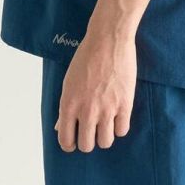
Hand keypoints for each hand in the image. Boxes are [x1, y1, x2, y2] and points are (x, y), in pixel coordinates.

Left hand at [53, 29, 136, 152]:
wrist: (108, 39)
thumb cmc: (86, 56)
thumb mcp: (69, 81)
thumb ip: (65, 106)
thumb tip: (59, 126)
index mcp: (68, 104)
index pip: (65, 140)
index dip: (69, 144)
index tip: (74, 141)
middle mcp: (86, 110)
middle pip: (87, 145)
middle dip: (88, 140)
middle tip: (91, 130)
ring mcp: (107, 109)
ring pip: (105, 142)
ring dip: (104, 135)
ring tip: (105, 124)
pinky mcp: (125, 104)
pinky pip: (122, 130)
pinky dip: (119, 126)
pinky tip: (117, 116)